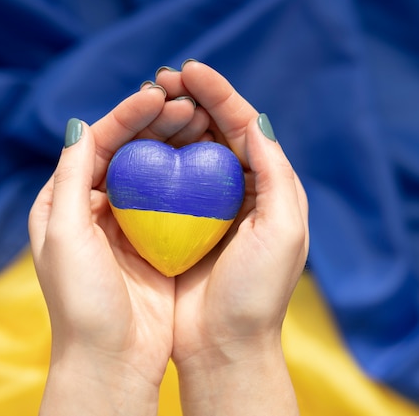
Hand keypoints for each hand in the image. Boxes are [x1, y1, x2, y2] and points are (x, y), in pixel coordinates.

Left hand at [28, 84, 203, 414]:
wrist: (111, 360)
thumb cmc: (82, 301)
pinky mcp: (152, 243)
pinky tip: (206, 159)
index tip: (156, 97)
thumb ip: (70, 179)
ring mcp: (125, 225)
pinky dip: (186, 176)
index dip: (125, 117)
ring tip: (200, 121)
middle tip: (186, 104)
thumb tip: (78, 124)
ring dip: (173, 144)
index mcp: (63, 203)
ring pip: (151, 171)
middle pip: (125, 153)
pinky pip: (170, 199)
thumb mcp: (66, 235)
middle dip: (153, 125)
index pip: (95, 145)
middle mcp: (92, 208)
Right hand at [156, 61, 307, 414]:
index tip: (189, 71)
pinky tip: (135, 141)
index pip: (245, 127)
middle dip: (192, 100)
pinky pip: (163, 181)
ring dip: (169, 122)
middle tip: (162, 78)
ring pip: (187, 151)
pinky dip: (152, 157)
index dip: (220, 94)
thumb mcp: (283, 228)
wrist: (224, 346)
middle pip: (214, 132)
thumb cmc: (257, 292)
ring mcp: (206, 208)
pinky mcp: (178, 225)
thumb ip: (276, 172)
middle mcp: (239, 192)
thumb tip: (256, 119)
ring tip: (148, 99)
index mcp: (269, 188)